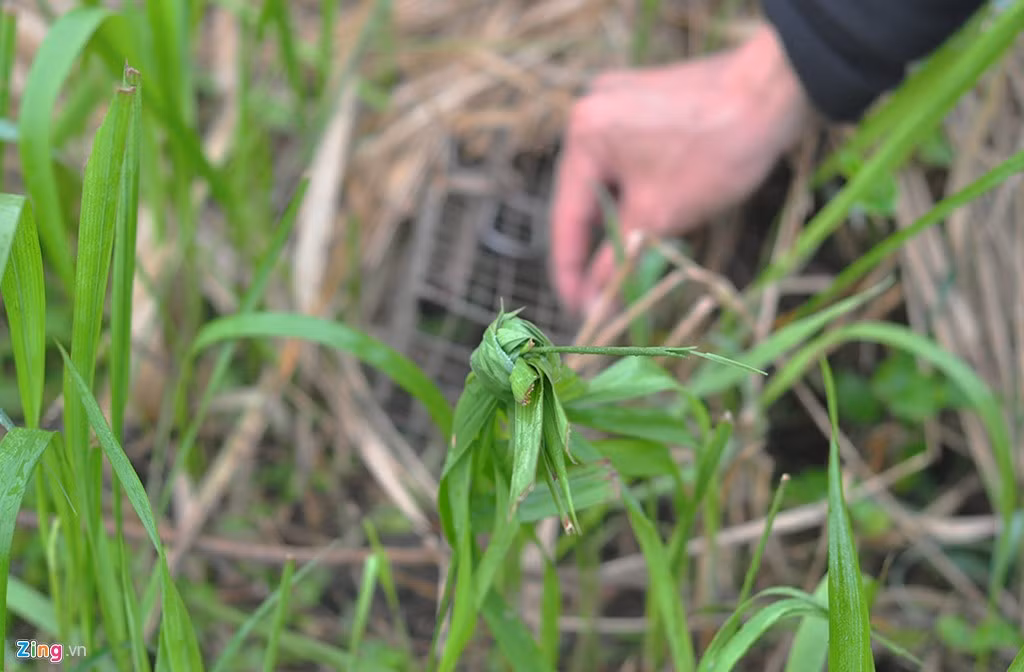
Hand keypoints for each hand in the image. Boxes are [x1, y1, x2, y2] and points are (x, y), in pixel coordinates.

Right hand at [549, 25, 812, 312]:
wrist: (778, 88)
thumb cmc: (716, 151)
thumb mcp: (659, 215)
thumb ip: (617, 262)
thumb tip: (592, 304)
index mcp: (582, 134)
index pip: (566, 218)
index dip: (570, 271)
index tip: (577, 310)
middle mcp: (589, 110)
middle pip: (585, 197)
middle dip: (597, 246)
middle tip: (605, 296)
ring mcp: (618, 101)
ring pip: (609, 180)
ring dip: (619, 222)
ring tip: (630, 264)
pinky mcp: (646, 100)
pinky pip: (629, 159)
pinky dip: (637, 192)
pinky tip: (652, 218)